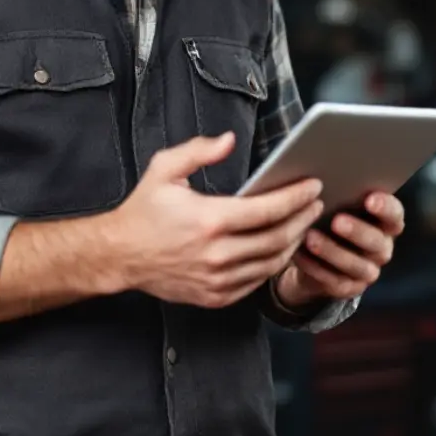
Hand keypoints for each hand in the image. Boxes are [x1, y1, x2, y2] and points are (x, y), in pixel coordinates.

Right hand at [105, 133, 323, 309]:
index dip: (296, 197)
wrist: (119, 255)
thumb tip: (230, 140)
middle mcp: (217, 253)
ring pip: (271, 263)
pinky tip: (279, 248)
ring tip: (303, 224)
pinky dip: (273, 264)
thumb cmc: (143, 210)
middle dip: (303, 219)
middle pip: (278, 238)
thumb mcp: (164, 169)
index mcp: (209, 220)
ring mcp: (217, 279)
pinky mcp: (215, 296)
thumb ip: (199, 151)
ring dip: (293, 242)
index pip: (268, 209)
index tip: (313, 186)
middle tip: (316, 203)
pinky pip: (256, 281)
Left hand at [274, 191, 403, 309]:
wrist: (316, 253)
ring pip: (356, 265)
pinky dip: (316, 268)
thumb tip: (322, 176)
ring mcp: (367, 271)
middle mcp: (382, 248)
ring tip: (310, 237)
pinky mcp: (348, 288)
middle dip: (357, 231)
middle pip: (377, 242)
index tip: (369, 199)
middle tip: (336, 221)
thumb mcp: (336, 202)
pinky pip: (335, 282)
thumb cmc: (328, 216)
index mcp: (385, 222)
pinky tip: (299, 254)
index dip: (386, 208)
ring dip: (333, 252)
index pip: (395, 214)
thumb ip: (340, 191)